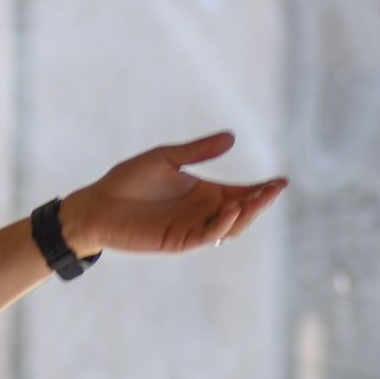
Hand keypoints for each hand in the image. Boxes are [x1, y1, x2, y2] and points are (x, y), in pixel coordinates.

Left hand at [60, 132, 285, 255]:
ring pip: (229, 227)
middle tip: (275, 189)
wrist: (97, 204)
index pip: (241, 192)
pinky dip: (221, 225)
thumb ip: (197, 151)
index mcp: (204, 193)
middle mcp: (203, 212)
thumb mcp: (165, 158)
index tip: (282, 181)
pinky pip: (206, 236)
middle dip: (260, 201)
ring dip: (246, 215)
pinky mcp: (178, 240)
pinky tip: (230, 210)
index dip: (262, 189)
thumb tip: (232, 137)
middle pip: (242, 210)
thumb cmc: (128, 180)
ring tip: (258, 199)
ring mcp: (192, 228)